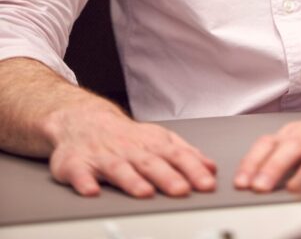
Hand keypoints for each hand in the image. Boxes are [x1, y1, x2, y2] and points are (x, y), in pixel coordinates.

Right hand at [44, 104, 216, 197]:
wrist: (83, 120)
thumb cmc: (125, 136)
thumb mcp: (158, 139)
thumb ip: (185, 154)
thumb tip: (211, 169)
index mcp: (151, 144)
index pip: (177, 156)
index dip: (193, 170)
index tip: (207, 184)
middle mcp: (129, 149)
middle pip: (150, 163)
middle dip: (167, 177)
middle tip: (182, 191)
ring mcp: (103, 156)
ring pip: (119, 169)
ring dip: (132, 181)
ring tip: (144, 193)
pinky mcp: (77, 164)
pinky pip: (80, 174)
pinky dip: (84, 183)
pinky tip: (91, 192)